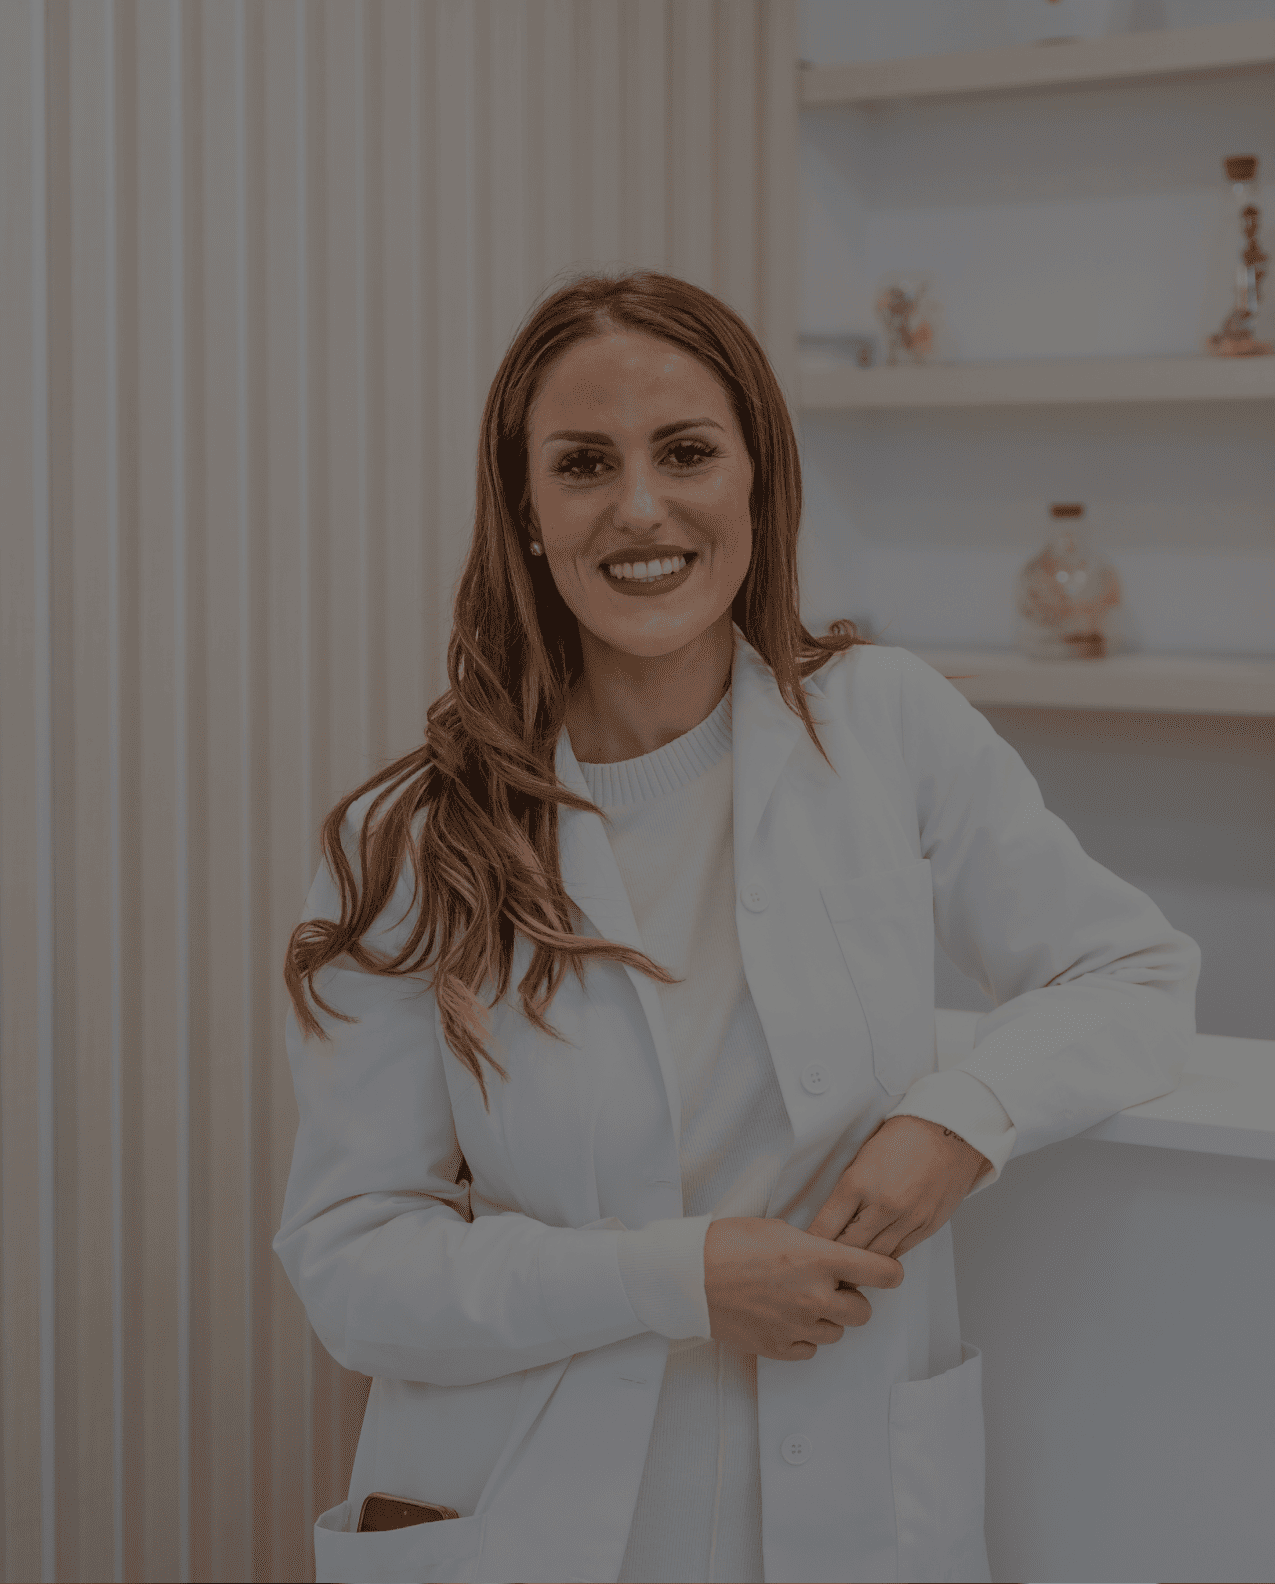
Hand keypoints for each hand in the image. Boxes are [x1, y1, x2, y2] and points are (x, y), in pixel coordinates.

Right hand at [703, 1216, 903, 1361]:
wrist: (689, 1275)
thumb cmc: (727, 1243)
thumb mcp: (780, 1230)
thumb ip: (813, 1249)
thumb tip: (828, 1260)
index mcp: (820, 1260)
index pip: (881, 1272)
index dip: (889, 1273)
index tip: (887, 1273)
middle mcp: (816, 1297)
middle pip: (863, 1311)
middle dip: (852, 1298)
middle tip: (831, 1287)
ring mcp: (798, 1326)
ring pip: (837, 1332)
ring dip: (827, 1319)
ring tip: (800, 1301)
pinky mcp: (779, 1348)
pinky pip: (809, 1350)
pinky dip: (803, 1337)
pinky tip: (785, 1319)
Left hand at [806, 1114, 991, 1261]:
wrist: (948, 1133)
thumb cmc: (903, 1138)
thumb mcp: (862, 1157)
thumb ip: (847, 1190)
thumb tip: (830, 1218)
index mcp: (858, 1183)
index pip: (825, 1227)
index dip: (813, 1243)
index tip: (807, 1251)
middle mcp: (882, 1205)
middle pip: (848, 1249)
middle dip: (834, 1261)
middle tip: (824, 1269)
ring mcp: (906, 1219)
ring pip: (875, 1258)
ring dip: (860, 1266)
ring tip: (847, 1272)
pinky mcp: (926, 1227)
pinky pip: (899, 1253)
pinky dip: (884, 1257)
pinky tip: (875, 1259)